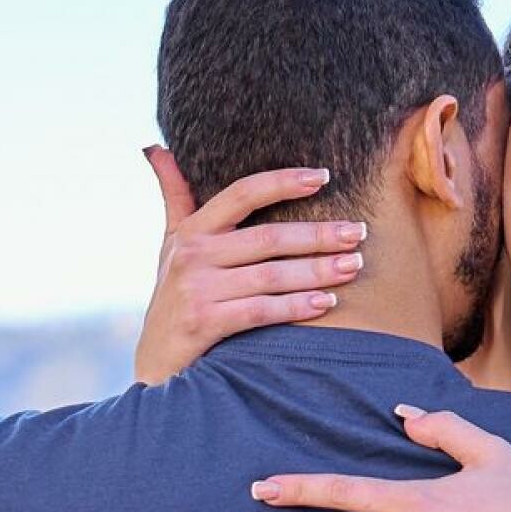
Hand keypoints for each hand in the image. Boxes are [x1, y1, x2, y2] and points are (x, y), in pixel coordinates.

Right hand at [133, 147, 368, 384]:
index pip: (242, 194)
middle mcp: (193, 255)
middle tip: (357, 233)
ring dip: (317, 270)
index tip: (324, 176)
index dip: (283, 182)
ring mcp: (197, 290)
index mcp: (191, 231)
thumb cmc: (172, 299)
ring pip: (270, 275)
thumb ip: (173, 197)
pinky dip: (296, 306)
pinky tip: (327, 302)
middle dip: (318, 234)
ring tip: (353, 265)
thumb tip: (155, 149)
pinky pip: (261, 310)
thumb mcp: (169, 245)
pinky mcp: (204, 323)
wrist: (154, 362)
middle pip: (267, 237)